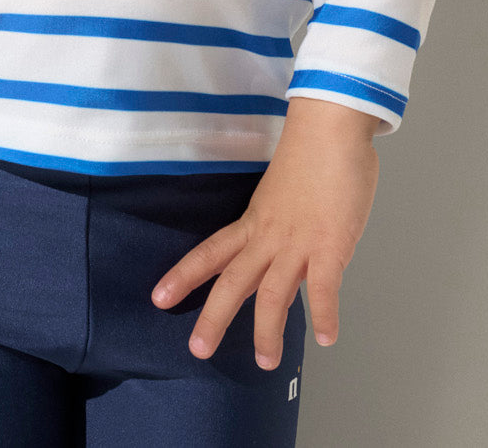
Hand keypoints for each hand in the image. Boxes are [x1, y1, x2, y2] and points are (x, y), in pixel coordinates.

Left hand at [150, 99, 380, 367]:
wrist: (329, 125)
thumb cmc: (312, 152)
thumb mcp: (283, 192)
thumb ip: (282, 222)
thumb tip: (288, 247)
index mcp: (255, 219)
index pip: (211, 251)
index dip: (184, 275)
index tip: (158, 298)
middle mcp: (269, 234)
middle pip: (233, 281)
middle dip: (214, 317)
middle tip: (197, 350)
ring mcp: (298, 241)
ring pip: (273, 294)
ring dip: (267, 332)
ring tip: (266, 362)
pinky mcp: (330, 244)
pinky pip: (323, 288)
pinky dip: (324, 315)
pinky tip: (326, 338)